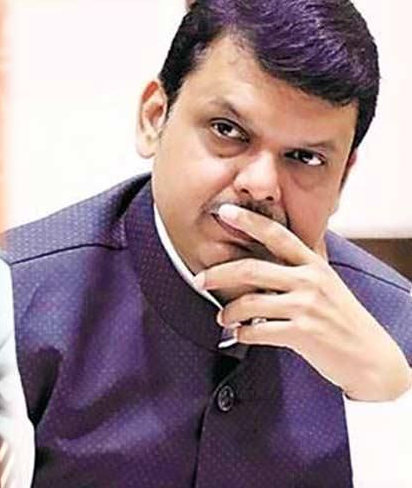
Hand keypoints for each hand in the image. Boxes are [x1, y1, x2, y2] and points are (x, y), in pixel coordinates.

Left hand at [194, 204, 410, 401]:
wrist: (369, 356)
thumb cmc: (341, 319)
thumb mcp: (324, 283)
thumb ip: (296, 268)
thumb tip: (260, 254)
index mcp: (313, 264)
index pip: (277, 235)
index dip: (248, 221)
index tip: (224, 212)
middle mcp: (310, 281)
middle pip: (250, 269)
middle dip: (218, 274)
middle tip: (199, 279)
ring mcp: (307, 306)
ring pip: (250, 302)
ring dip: (229, 312)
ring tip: (223, 318)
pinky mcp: (303, 333)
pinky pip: (258, 330)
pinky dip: (244, 333)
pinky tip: (241, 334)